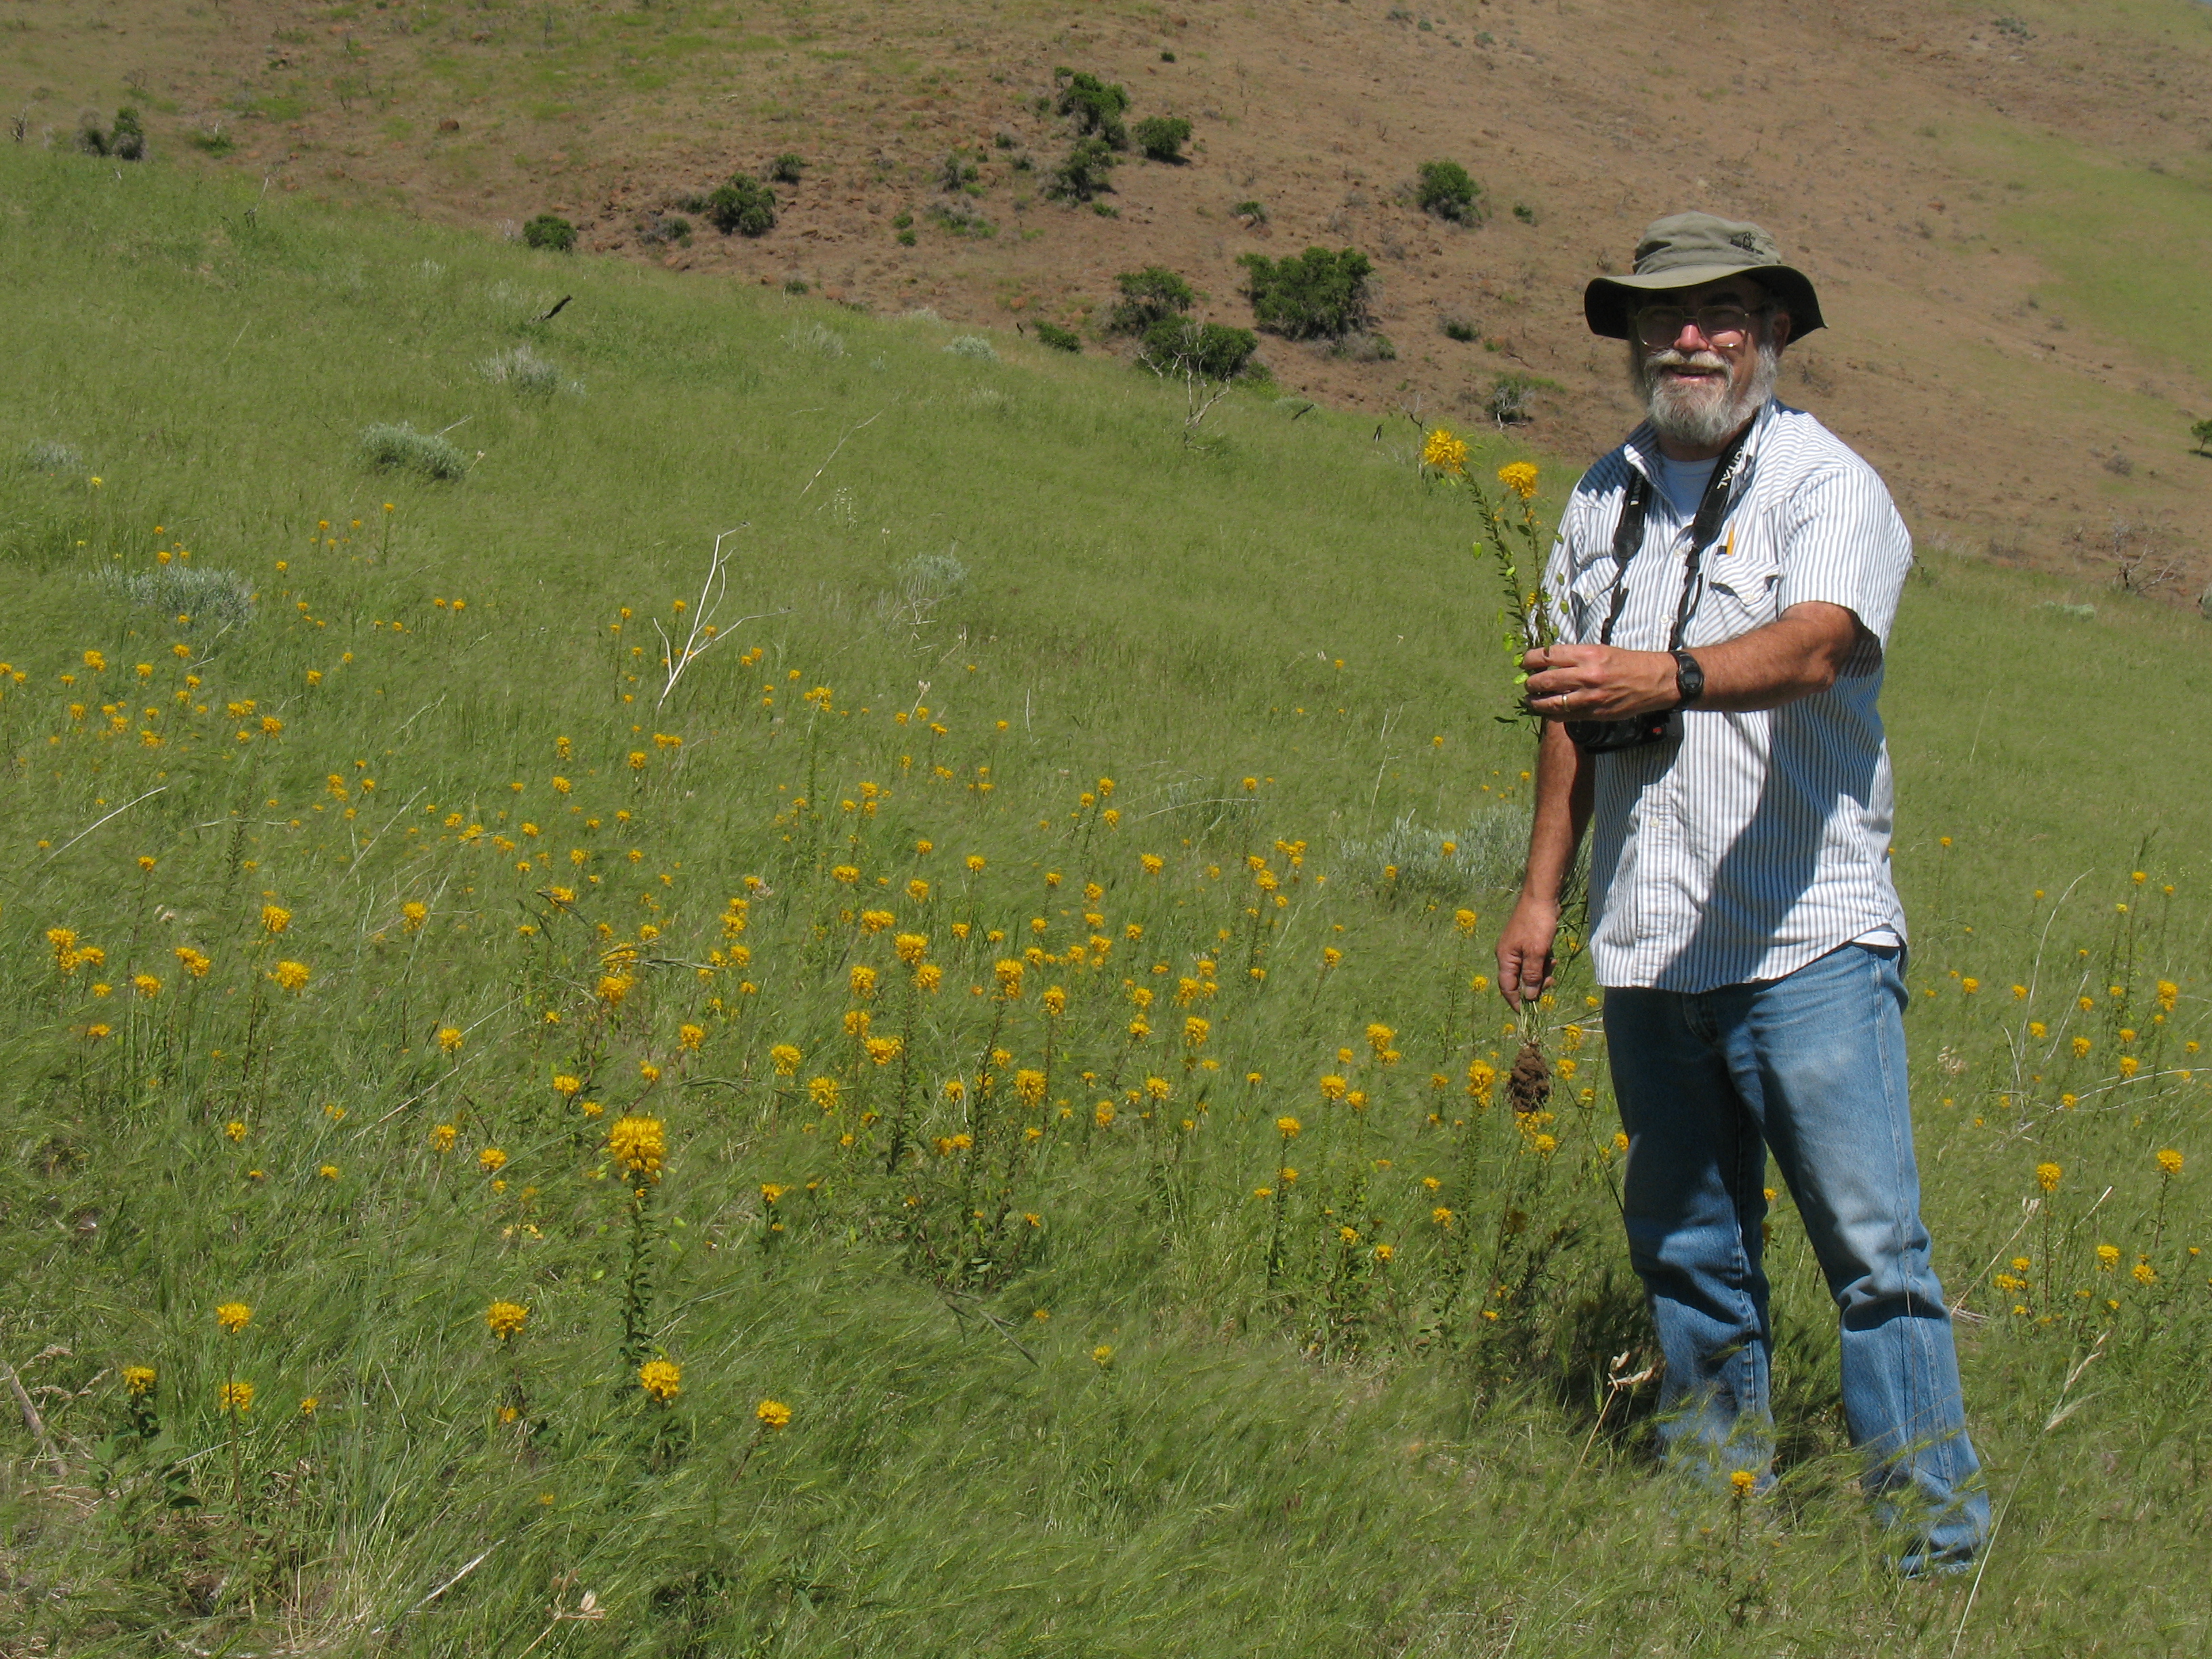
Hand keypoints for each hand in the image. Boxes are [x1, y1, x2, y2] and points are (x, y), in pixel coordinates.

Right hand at [1495, 894, 1560, 1009]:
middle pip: (1519, 980)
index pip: (1507, 987)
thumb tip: (1529, 997)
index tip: (1528, 1013)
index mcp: (1505, 958)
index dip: (1516, 1001)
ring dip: (1541, 972)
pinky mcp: (1526, 942)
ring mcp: (1517, 948)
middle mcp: (1508, 955)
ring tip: (1552, 963)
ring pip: (1528, 970)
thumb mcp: (1536, 952)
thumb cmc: (1537, 924)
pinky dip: (1542, 962)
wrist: (1541, 897)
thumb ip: (1532, 976)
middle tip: (1550, 981)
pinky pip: (1533, 960)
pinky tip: (1551, 956)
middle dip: (1535, 985)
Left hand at [1521, 642, 1676, 721]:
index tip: (1525, 662)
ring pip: (1550, 703)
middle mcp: (1586, 676)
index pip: (1548, 656)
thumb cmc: (1627, 662)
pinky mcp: (1594, 713)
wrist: (1654, 681)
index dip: (1530, 659)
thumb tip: (1547, 661)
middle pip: (1544, 681)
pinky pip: (1565, 716)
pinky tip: (1548, 710)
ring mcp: (1590, 697)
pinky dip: (1552, 714)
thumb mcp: (1600, 650)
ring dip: (1536, 702)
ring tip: (1531, 700)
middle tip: (1528, 683)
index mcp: (1587, 655)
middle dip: (1530, 683)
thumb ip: (1574, 657)